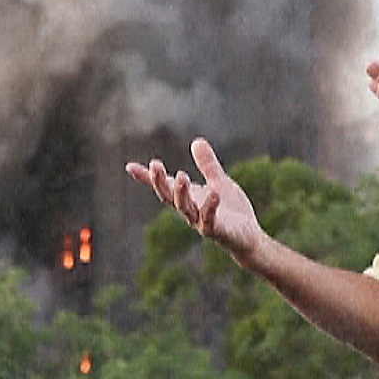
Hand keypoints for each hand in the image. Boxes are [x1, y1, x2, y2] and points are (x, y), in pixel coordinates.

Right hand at [126, 138, 264, 259]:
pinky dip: (209, 207)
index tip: (129, 166)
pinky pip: (209, 220)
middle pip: (169, 197)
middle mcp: (190, 211)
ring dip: (181, 193)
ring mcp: (201, 222)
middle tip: (154, 164)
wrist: (249, 237)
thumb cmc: (231, 211)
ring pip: (185, 208)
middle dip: (160, 182)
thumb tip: (196, 141)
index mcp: (188, 198)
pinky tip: (213, 193)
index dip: (146, 178)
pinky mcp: (217, 231)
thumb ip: (207, 165)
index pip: (164, 187)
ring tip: (181, 175)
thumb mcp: (219, 182)